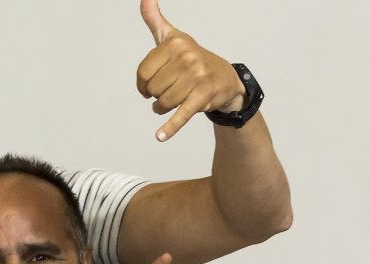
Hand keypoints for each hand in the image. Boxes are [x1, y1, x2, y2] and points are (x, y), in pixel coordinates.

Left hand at [137, 0, 245, 140]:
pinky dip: (169, 128)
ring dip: (163, 108)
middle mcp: (186, 58)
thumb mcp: (173, 37)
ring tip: (172, 102)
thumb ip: (155, 20)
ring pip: (162, 103)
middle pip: (152, 90)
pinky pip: (181, 115)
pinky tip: (160, 136)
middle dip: (156, 95)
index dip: (143, 84)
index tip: (150, 83)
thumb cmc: (192, 59)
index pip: (142, 73)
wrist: (226, 79)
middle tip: (168, 90)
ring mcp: (195, 78)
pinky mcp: (202, 97)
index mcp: (175, 43)